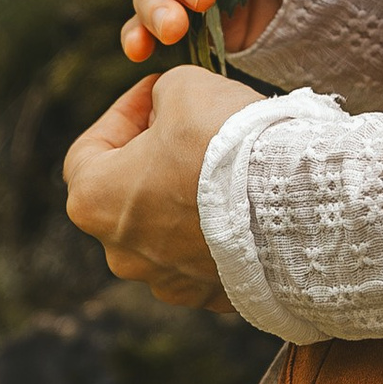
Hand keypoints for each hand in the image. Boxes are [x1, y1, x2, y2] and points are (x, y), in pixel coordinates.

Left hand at [63, 64, 260, 308]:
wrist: (293, 202)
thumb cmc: (226, 143)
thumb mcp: (185, 87)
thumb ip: (163, 94)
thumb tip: (167, 105)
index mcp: (93, 201)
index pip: (89, 150)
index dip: (124, 114)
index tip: (156, 95)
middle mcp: (120, 252)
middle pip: (129, 195)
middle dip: (157, 160)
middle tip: (192, 128)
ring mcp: (167, 281)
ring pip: (168, 232)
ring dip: (188, 201)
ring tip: (227, 170)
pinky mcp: (211, 296)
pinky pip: (208, 259)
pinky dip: (222, 235)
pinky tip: (249, 206)